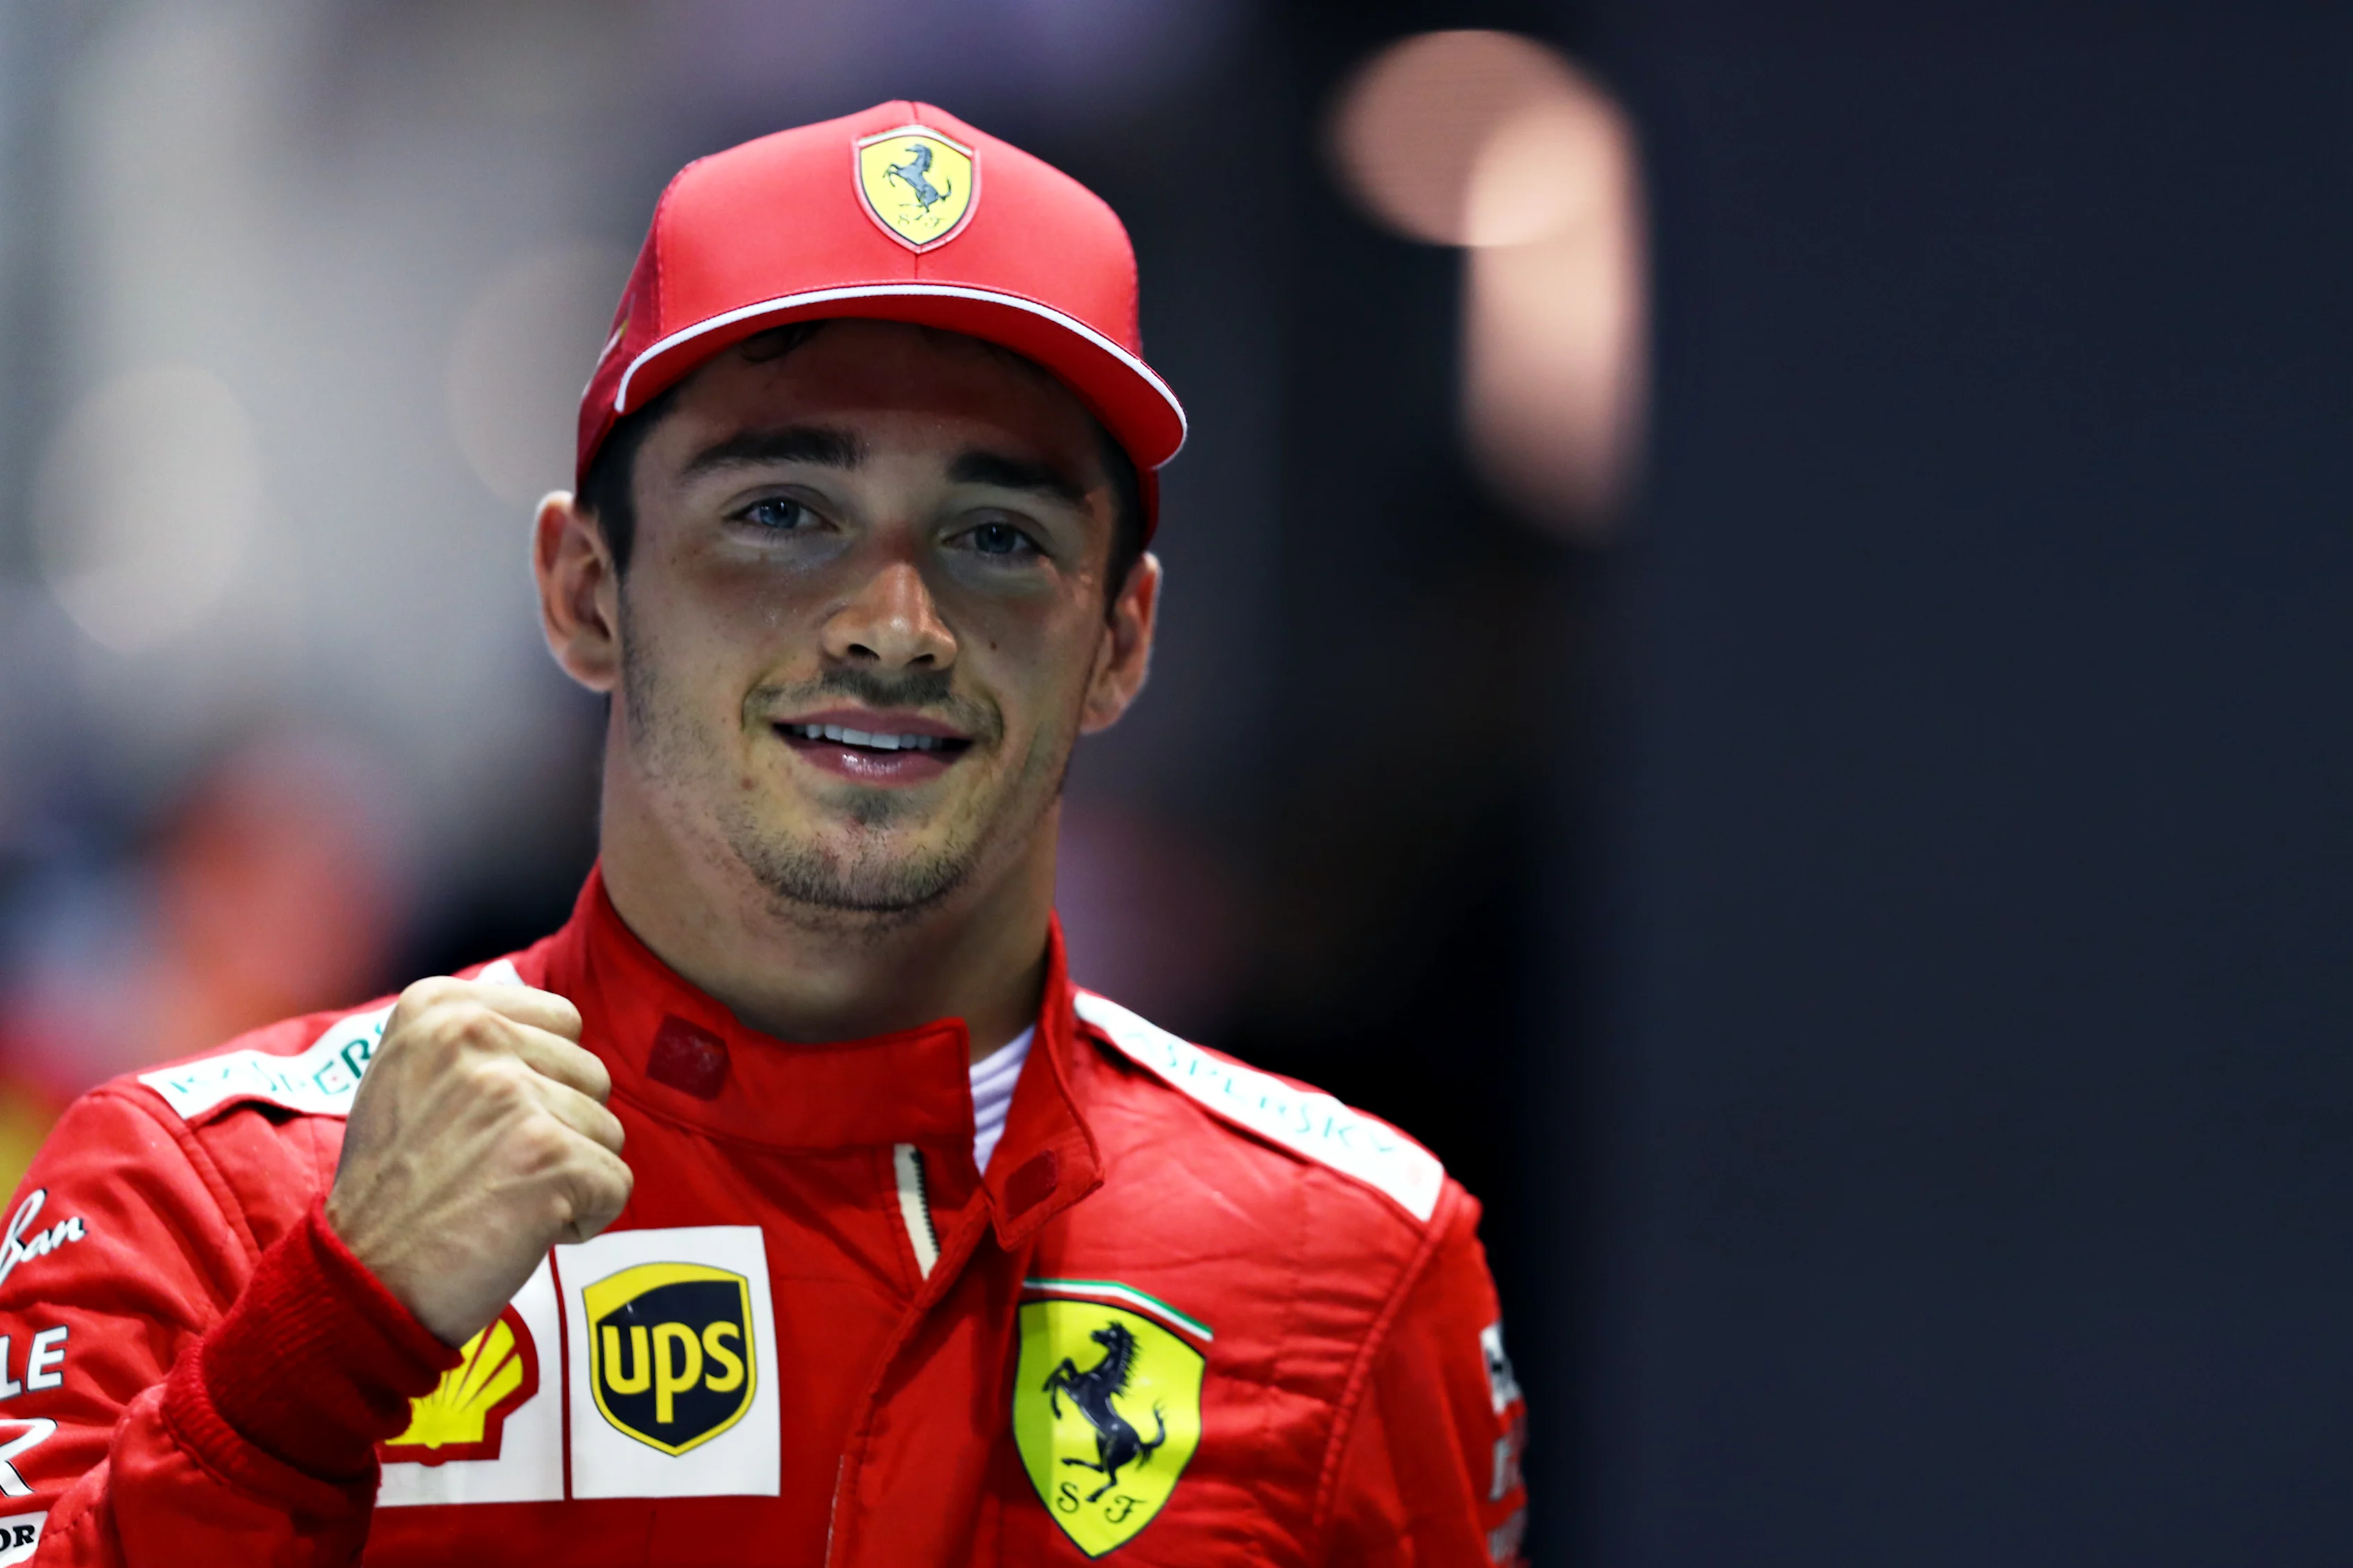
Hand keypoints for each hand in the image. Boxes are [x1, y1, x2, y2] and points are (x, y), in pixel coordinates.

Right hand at [325, 977, 631, 1346]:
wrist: (364, 1279)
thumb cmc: (396, 1187)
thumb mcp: (407, 1077)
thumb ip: (475, 1035)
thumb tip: (538, 1006)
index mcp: (440, 1007)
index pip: (562, 1022)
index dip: (540, 1083)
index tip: (479, 1125)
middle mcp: (476, 1036)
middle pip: (591, 1075)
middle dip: (560, 1131)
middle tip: (488, 1171)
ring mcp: (514, 1094)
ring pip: (607, 1131)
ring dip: (569, 1176)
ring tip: (498, 1199)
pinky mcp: (551, 1156)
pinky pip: (616, 1184)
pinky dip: (584, 1218)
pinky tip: (521, 1230)